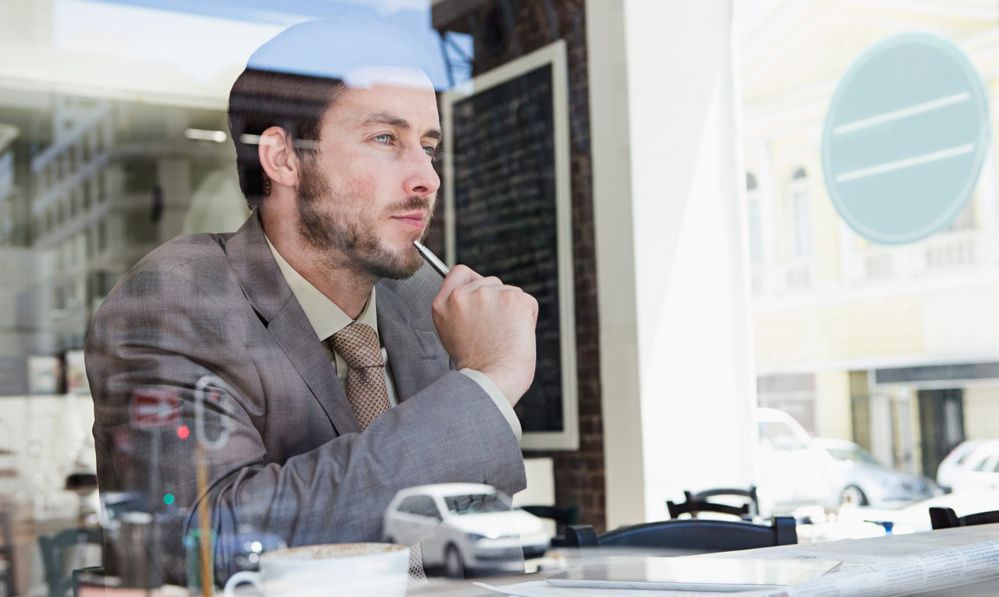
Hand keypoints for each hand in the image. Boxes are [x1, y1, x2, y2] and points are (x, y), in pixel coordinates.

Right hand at [432, 265, 537, 405]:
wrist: (491, 381)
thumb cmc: (476, 366)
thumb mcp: (451, 334)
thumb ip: (459, 309)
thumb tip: (477, 295)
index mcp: (443, 304)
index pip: (459, 272)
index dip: (474, 281)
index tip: (481, 295)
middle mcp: (463, 295)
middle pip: (490, 282)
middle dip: (496, 301)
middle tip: (494, 330)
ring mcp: (488, 294)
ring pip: (509, 292)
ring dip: (512, 310)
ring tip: (504, 336)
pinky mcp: (513, 298)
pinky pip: (527, 301)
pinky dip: (527, 317)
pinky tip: (516, 335)